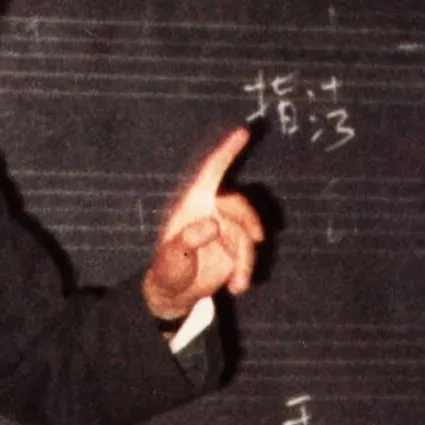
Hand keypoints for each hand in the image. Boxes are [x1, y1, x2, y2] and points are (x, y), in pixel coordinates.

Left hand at [142, 127, 263, 321]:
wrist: (176, 293)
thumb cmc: (168, 270)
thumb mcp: (171, 259)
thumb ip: (188, 240)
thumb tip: (212, 224)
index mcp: (193, 205)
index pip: (211, 173)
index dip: (226, 152)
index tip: (243, 131)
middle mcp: (211, 211)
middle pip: (239, 206)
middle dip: (248, 224)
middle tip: (256, 242)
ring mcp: (224, 228)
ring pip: (247, 233)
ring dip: (245, 260)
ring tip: (236, 285)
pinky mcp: (234, 247)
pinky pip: (249, 251)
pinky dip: (246, 270)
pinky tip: (236, 287)